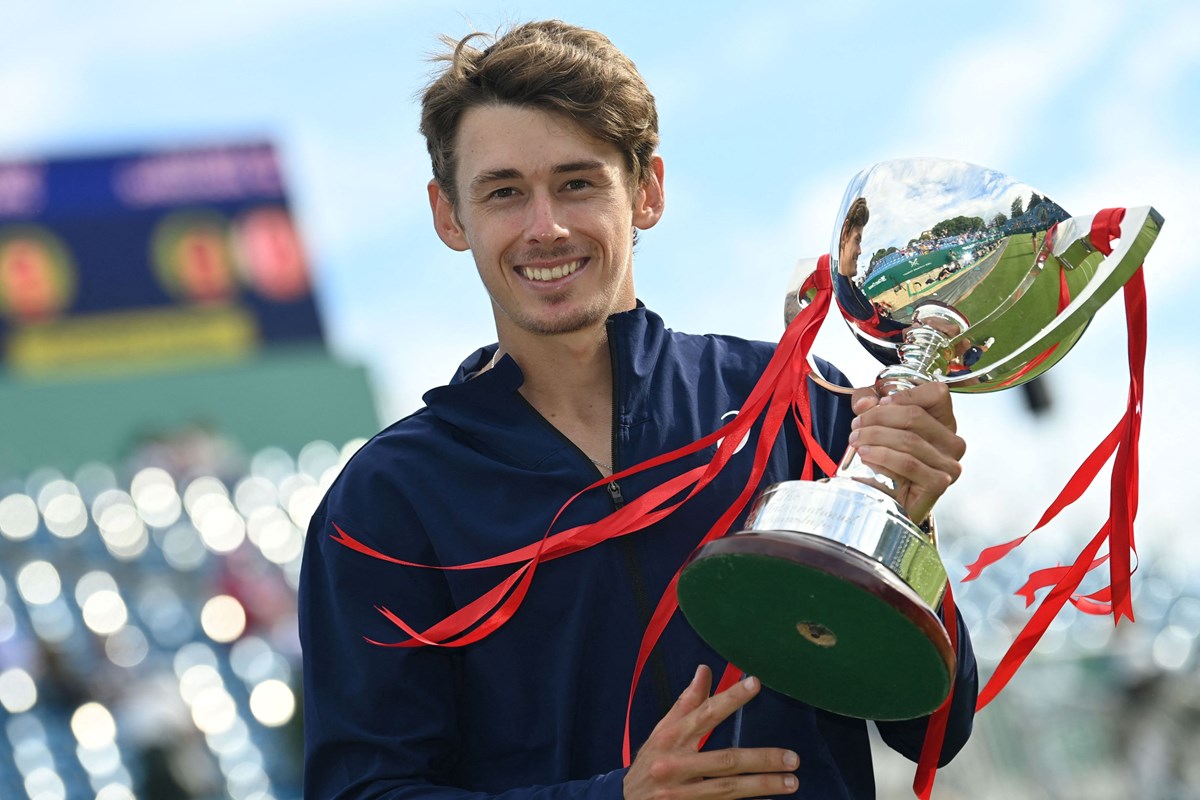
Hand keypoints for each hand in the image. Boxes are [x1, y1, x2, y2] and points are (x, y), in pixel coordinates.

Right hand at [624, 665, 798, 798]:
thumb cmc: (649, 761)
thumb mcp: (662, 730)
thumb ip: (686, 703)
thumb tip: (705, 670)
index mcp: (670, 738)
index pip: (705, 714)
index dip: (731, 698)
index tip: (756, 684)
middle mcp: (675, 765)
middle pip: (725, 760)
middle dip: (762, 759)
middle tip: (793, 758)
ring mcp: (681, 794)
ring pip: (728, 789)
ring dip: (763, 786)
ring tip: (791, 781)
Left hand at [848, 381, 964, 523]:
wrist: (889, 500)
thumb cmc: (886, 458)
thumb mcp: (875, 420)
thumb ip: (867, 401)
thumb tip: (865, 403)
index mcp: (944, 422)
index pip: (937, 393)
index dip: (905, 394)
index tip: (879, 404)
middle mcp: (953, 442)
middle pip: (915, 416)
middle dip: (878, 418)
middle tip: (855, 426)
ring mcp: (949, 464)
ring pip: (908, 440)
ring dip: (875, 438)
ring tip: (855, 441)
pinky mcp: (939, 483)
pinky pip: (908, 464)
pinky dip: (883, 458)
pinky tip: (867, 458)